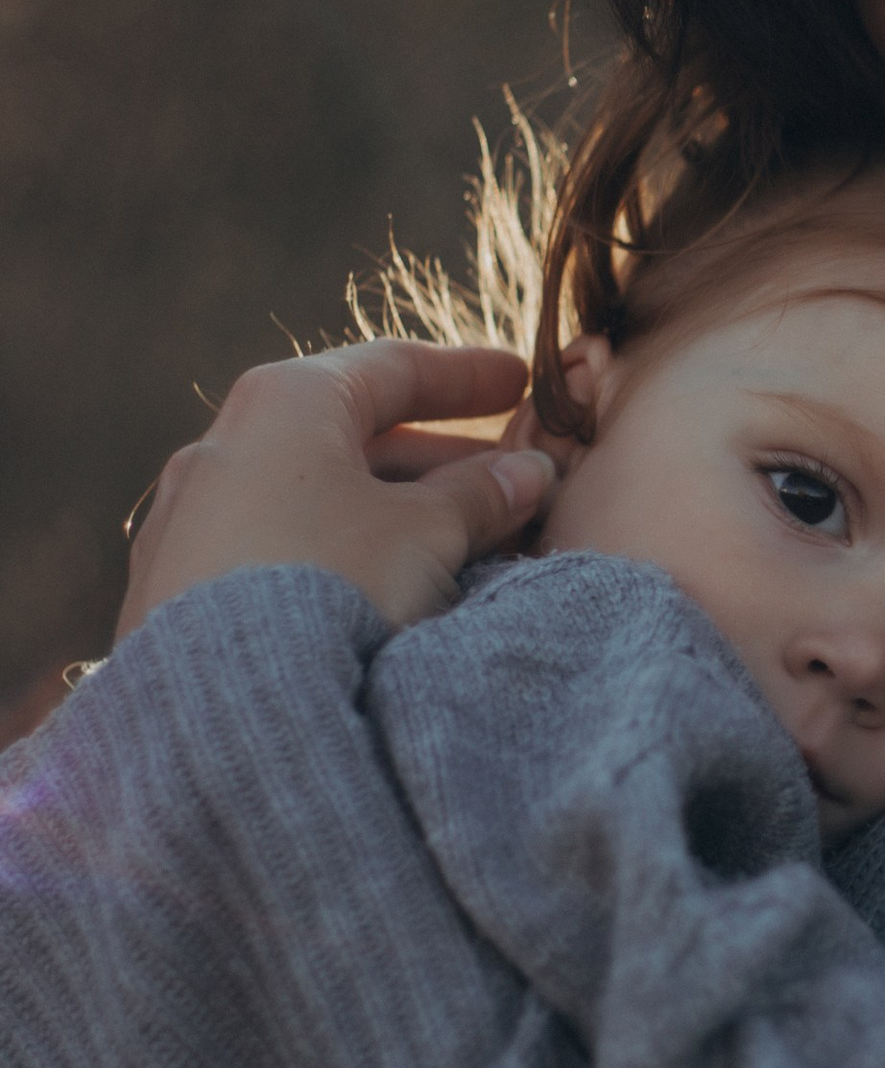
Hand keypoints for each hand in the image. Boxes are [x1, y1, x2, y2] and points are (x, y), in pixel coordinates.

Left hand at [117, 342, 556, 638]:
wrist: (221, 699)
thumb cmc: (331, 583)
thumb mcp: (426, 532)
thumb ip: (478, 495)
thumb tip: (525, 474)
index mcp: (285, 401)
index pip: (391, 368)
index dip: (465, 377)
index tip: (520, 383)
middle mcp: (224, 445)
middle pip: (350, 435)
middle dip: (436, 460)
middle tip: (503, 482)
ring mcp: (191, 518)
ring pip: (313, 497)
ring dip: (391, 512)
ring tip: (459, 547)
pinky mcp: (177, 585)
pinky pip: (277, 546)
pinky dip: (339, 551)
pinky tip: (383, 590)